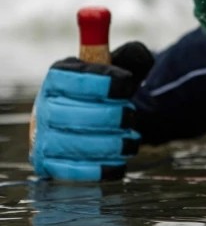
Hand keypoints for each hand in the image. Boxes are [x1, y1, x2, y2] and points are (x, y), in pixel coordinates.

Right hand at [29, 42, 153, 180]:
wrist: (92, 123)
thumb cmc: (108, 94)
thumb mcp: (120, 69)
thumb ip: (132, 58)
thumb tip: (140, 55)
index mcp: (59, 77)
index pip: (75, 78)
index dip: (102, 81)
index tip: (127, 84)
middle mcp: (45, 106)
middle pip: (75, 114)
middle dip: (111, 116)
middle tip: (130, 116)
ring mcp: (44, 137)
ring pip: (76, 144)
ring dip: (111, 144)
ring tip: (130, 141)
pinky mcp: (50, 164)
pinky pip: (74, 171)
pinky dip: (101, 169)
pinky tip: (119, 163)